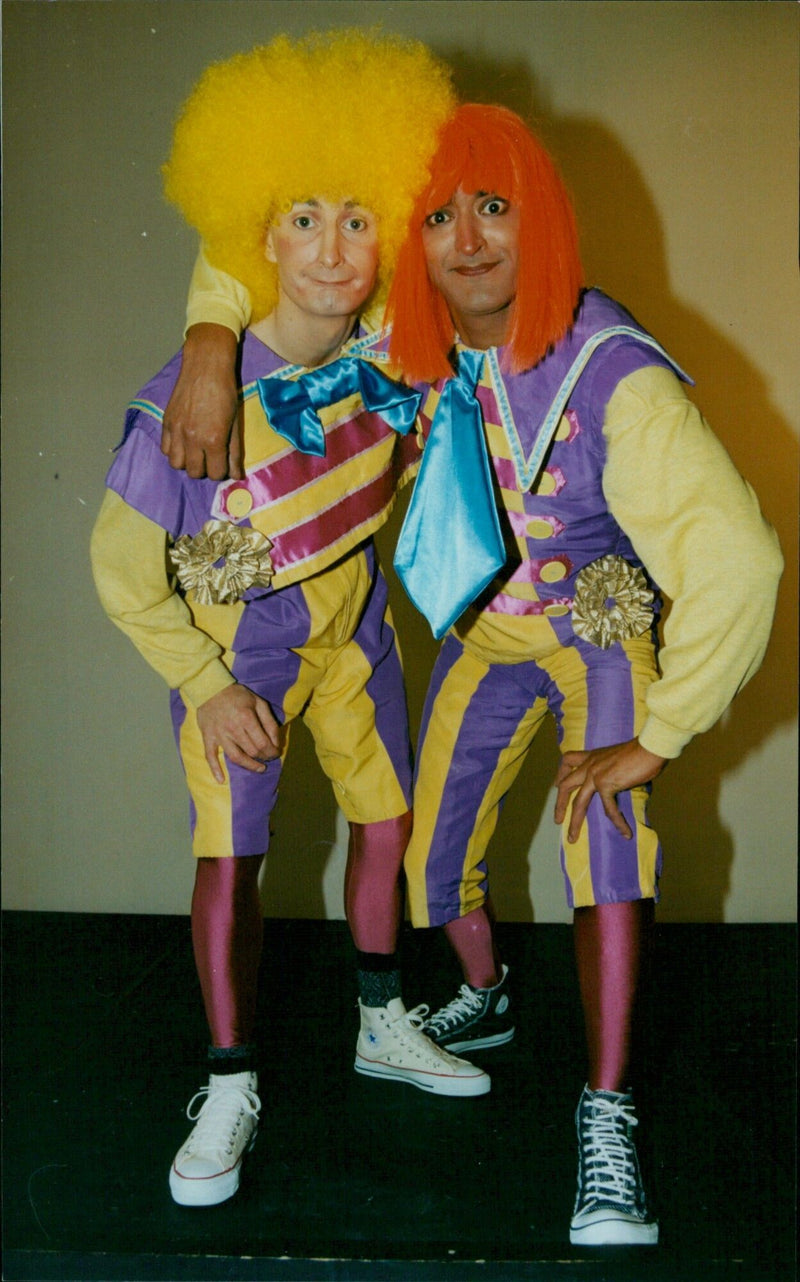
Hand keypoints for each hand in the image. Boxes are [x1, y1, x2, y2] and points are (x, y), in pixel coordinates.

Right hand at [161, 323, 242, 479]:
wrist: (206, 366)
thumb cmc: (226, 393)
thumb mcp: (235, 424)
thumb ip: (234, 452)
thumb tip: (236, 475)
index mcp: (213, 440)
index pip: (215, 473)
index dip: (220, 470)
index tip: (222, 462)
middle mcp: (192, 439)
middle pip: (194, 472)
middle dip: (204, 468)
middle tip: (210, 456)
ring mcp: (176, 430)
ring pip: (176, 464)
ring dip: (187, 461)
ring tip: (195, 451)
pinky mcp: (166, 422)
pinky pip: (164, 448)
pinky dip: (174, 450)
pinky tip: (183, 441)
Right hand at [196, 685, 282, 782]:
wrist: (210, 688)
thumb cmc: (237, 695)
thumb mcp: (258, 702)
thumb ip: (269, 721)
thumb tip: (275, 741)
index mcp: (247, 718)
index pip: (263, 743)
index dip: (272, 751)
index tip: (276, 752)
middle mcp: (233, 729)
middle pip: (252, 751)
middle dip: (264, 757)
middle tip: (268, 758)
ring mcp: (220, 735)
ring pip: (236, 757)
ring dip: (249, 766)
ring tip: (259, 769)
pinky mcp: (208, 737)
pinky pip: (210, 756)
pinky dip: (215, 769)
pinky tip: (221, 780)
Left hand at [554, 738, 665, 842]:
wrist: (649, 747)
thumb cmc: (642, 750)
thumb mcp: (619, 758)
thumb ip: (614, 770)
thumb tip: (621, 783)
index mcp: (592, 756)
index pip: (568, 760)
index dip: (560, 773)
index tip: (557, 784)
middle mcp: (590, 764)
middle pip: (565, 785)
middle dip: (559, 804)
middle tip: (558, 820)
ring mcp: (595, 775)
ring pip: (578, 802)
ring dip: (574, 821)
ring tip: (572, 838)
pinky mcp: (606, 784)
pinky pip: (610, 808)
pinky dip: (619, 822)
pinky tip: (625, 832)